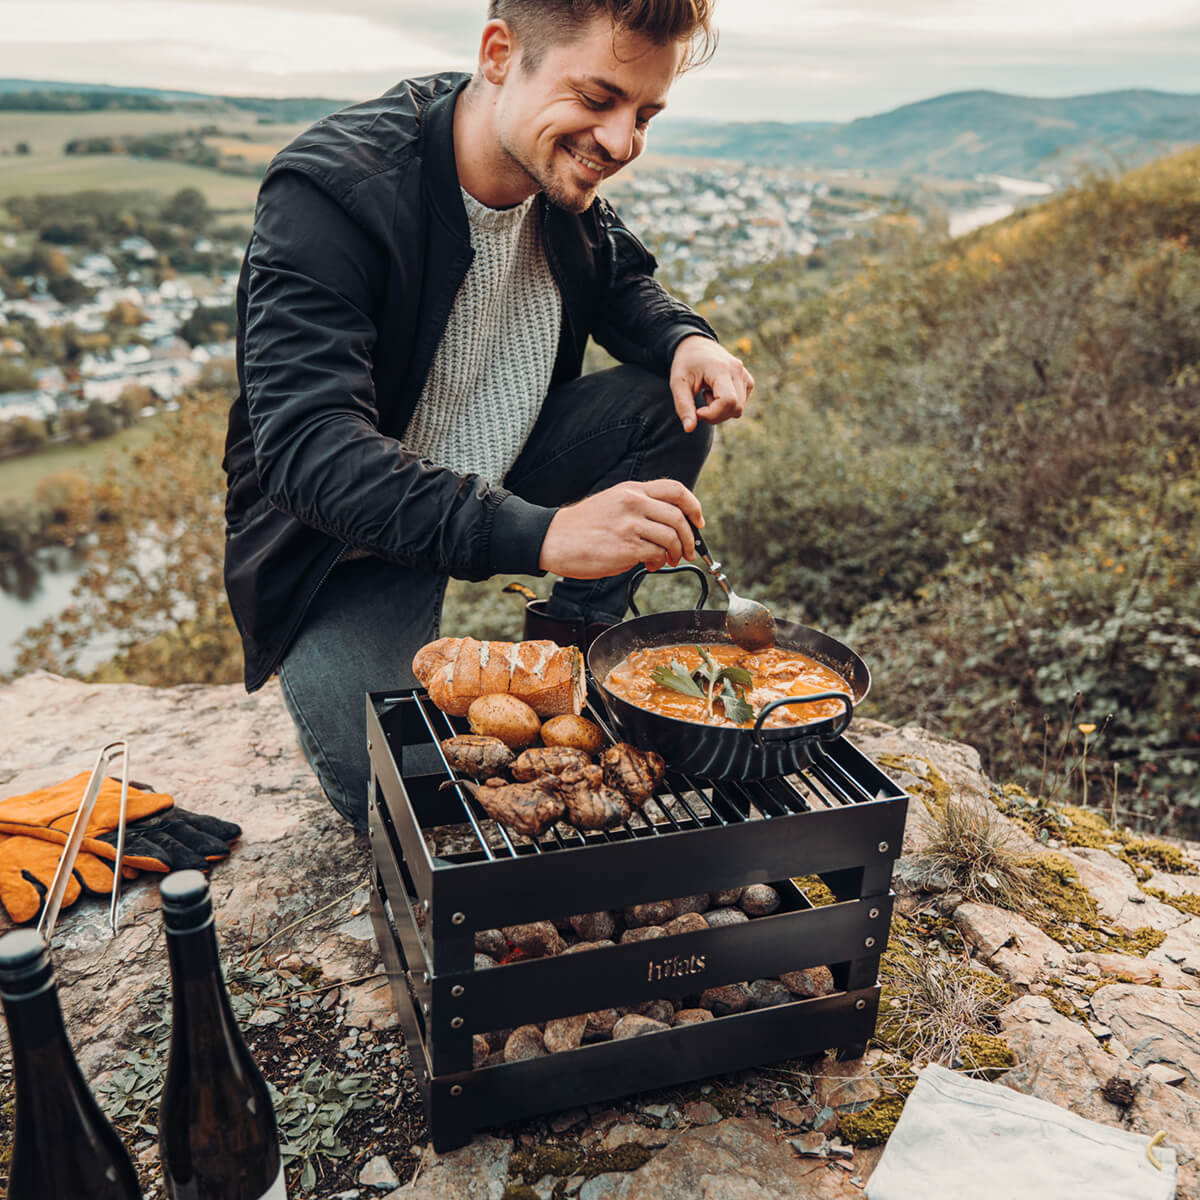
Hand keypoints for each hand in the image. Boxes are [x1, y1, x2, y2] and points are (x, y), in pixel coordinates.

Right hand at [539, 479, 703, 577]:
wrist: (553, 538)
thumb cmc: (582, 525)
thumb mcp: (612, 502)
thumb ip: (640, 506)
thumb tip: (669, 523)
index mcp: (632, 489)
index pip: (676, 489)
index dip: (694, 506)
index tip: (698, 522)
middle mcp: (633, 503)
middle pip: (678, 517)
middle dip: (690, 538)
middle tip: (687, 550)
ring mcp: (630, 525)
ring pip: (671, 538)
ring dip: (675, 553)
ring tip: (666, 560)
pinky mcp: (626, 547)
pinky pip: (657, 554)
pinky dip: (659, 562)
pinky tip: (649, 564)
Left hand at [669, 335, 753, 431]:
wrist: (696, 345)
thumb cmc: (686, 364)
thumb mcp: (678, 383)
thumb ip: (683, 406)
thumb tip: (689, 429)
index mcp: (721, 369)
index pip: (728, 401)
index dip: (712, 414)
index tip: (697, 411)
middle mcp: (737, 371)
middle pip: (735, 408)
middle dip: (715, 415)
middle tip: (698, 407)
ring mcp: (745, 375)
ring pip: (738, 409)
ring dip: (720, 410)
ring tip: (707, 394)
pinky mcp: (747, 381)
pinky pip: (741, 404)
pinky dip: (727, 406)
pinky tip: (716, 393)